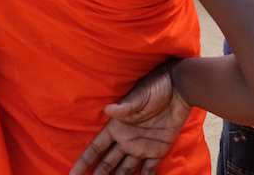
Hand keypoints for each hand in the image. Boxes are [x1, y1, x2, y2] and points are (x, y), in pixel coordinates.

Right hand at [70, 62, 193, 174]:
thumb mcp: (140, 96)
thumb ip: (125, 107)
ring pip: (124, 170)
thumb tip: (108, 109)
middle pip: (107, 164)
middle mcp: (125, 140)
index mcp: (117, 127)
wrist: (180, 88)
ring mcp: (141, 147)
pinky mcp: (157, 150)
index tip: (72, 174)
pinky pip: (149, 170)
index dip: (83, 162)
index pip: (95, 148)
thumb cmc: (156, 87)